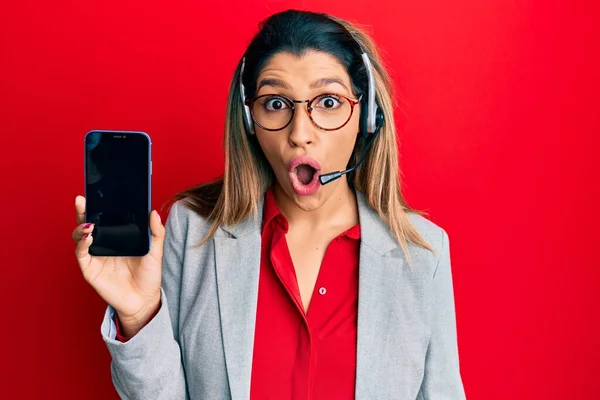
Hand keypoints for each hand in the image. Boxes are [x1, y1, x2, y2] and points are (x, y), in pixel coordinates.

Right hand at [72, 196, 164, 335]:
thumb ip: (156, 232)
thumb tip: (153, 212)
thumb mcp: (156, 251)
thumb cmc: (149, 275)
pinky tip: (89, 238)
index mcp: (117, 236)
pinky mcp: (90, 269)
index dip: (99, 205)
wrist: (144, 300)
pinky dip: (82, 245)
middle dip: (83, 210)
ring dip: (81, 228)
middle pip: (88, 223)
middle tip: (82, 200)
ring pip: (80, 237)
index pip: (105, 217)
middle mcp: (103, 244)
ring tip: (89, 224)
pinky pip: (82, 255)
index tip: (97, 192)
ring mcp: (95, 256)